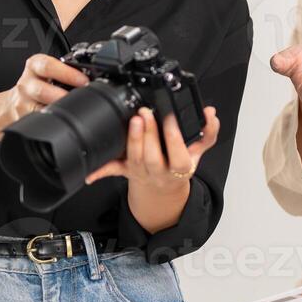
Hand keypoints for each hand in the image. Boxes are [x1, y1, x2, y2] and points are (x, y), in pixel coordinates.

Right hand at [0, 53, 90, 140]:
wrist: (12, 102)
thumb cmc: (38, 83)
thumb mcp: (48, 70)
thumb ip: (66, 71)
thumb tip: (96, 80)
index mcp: (34, 66)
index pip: (48, 66)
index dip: (67, 73)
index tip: (83, 80)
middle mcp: (27, 84)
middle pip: (41, 90)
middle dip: (62, 97)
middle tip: (80, 100)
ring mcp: (23, 104)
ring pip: (38, 110)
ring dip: (57, 112)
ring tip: (71, 112)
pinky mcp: (23, 120)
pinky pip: (38, 122)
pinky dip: (51, 123)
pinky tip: (60, 123)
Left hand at [84, 105, 221, 191]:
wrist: (164, 188)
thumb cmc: (179, 166)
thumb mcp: (198, 151)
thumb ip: (207, 132)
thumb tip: (211, 113)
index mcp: (180, 168)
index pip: (179, 155)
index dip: (174, 138)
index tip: (170, 118)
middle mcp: (159, 173)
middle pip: (153, 158)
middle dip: (148, 136)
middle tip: (145, 113)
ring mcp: (141, 173)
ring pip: (135, 161)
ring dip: (132, 140)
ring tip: (133, 119)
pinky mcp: (126, 171)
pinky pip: (112, 171)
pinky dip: (100, 171)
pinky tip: (90, 172)